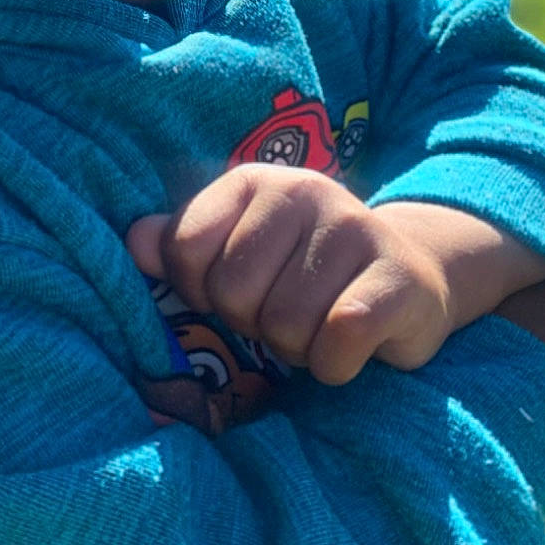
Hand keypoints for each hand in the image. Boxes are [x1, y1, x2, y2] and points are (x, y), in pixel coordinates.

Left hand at [127, 166, 460, 383]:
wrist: (409, 274)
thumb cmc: (304, 269)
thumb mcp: (240, 247)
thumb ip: (182, 242)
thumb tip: (134, 242)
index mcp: (255, 181)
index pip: (186, 250)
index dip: (202, 291)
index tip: (239, 292)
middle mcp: (306, 191)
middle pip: (233, 293)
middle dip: (254, 323)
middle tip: (287, 313)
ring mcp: (357, 229)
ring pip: (284, 325)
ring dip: (298, 348)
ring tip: (320, 325)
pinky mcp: (399, 277)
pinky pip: (338, 341)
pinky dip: (335, 364)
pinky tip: (351, 346)